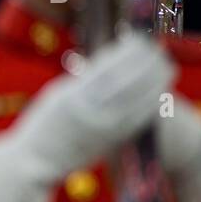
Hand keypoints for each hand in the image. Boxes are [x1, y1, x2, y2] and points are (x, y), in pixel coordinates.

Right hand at [11, 33, 173, 179]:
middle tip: (158, 51)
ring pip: (138, 100)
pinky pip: (138, 120)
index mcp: (71, 95)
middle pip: (128, 82)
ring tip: (166, 68)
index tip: (139, 40)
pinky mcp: (110, 142)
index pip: (108, 67)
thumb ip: (84, 80)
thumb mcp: (57, 95)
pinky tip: (160, 93)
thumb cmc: (45, 125)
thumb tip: (113, 59)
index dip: (128, 52)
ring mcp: (101, 128)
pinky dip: (151, 104)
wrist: (35, 161)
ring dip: (156, 82)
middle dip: (147, 64)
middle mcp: (88, 110)